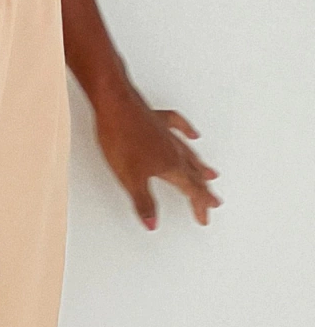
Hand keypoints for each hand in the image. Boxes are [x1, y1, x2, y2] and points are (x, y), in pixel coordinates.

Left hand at [91, 79, 222, 229]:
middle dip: (203, 190)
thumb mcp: (129, 178)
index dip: (199, 206)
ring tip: (210, 174)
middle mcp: (172, 150)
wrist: (113, 103)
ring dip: (200, 166)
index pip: (191, 191)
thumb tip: (152, 224)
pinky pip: (177, 126)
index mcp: (170, 167)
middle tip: (213, 202)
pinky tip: (192, 133)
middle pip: (194, 174)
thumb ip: (143, 202)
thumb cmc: (120, 138)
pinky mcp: (155, 119)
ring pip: (188, 153)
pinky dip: (187, 131)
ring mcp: (165, 133)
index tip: (204, 217)